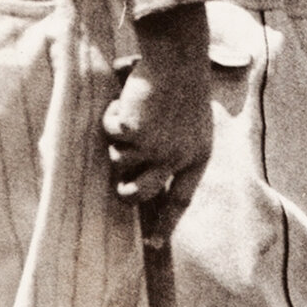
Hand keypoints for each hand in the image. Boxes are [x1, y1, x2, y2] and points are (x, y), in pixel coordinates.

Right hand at [106, 4, 213, 218]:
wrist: (179, 60)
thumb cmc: (183, 83)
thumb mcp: (189, 121)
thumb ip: (171, 147)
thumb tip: (134, 176)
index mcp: (197, 156)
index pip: (181, 199)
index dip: (166, 222)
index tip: (154, 246)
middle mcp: (177, 158)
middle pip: (140, 195)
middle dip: (124, 192)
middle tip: (119, 183)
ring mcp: (154, 149)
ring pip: (118, 161)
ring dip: (118, 138)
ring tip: (132, 112)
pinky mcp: (134, 134)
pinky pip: (109, 133)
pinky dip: (111, 115)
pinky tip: (127, 99)